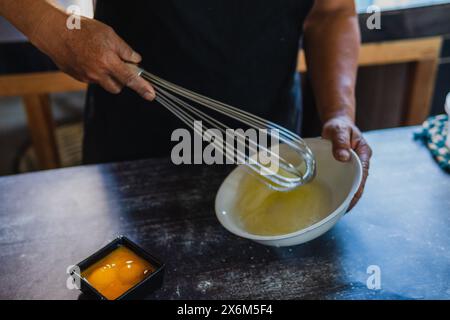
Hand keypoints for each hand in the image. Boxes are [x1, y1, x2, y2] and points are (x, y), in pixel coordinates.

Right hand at [31, 11, 154, 99]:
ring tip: (99, 57)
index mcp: (108, 62)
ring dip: (107, 76)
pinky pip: (92, 79)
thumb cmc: (82, 30)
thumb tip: (136, 60)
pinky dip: (94, 72)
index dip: (142, 88)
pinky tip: (87, 58)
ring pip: (104, 83)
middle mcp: (97, 74)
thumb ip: (124, 49)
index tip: (151, 95)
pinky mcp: (78, 78)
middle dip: (121, 80)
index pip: (130, 79)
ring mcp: (86, 78)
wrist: (54, 32)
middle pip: (117, 87)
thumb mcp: (108, 34)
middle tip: (118, 64)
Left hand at [322, 116, 371, 209]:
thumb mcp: (338, 130)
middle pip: (359, 184)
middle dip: (353, 198)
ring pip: (352, 184)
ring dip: (347, 196)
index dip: (358, 190)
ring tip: (338, 210)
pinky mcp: (345, 169)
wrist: (337, 123)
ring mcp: (353, 167)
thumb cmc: (339, 126)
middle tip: (342, 211)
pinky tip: (333, 199)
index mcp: (363, 154)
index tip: (351, 201)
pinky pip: (345, 181)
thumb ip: (340, 142)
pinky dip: (341, 190)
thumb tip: (343, 157)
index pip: (363, 176)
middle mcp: (360, 162)